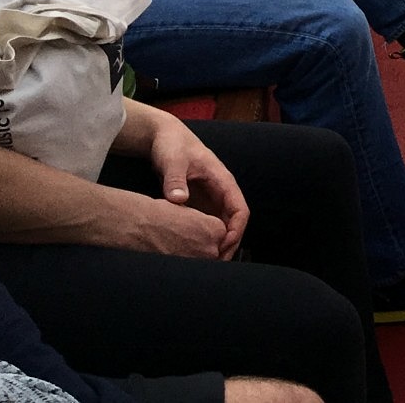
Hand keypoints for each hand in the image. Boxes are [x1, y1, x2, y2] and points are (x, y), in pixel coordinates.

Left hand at [148, 118, 247, 257]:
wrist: (164, 137)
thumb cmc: (172, 145)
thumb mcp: (173, 161)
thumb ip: (175, 180)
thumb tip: (179, 201)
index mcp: (223, 181)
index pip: (240, 210)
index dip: (236, 231)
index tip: (223, 247)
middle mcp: (221, 192)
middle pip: (234, 223)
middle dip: (228, 245)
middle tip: (214, 265)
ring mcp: (210, 198)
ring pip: (221, 226)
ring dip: (217, 244)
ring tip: (204, 264)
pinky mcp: (198, 203)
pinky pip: (207, 225)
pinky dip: (204, 239)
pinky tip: (192, 252)